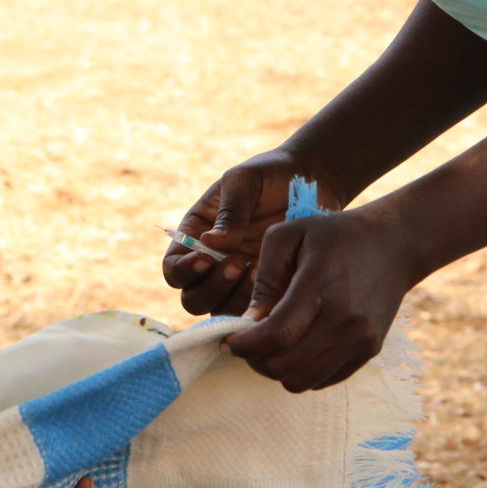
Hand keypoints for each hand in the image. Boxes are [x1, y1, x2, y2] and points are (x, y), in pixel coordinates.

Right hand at [162, 149, 323, 316]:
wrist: (313, 181)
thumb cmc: (272, 175)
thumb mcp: (246, 180)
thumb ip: (230, 209)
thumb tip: (211, 243)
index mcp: (197, 235)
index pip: (173, 267)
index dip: (183, 271)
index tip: (207, 259)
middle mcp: (212, 263)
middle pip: (192, 298)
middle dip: (212, 287)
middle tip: (238, 264)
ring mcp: (239, 281)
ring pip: (221, 313)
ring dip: (236, 300)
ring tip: (261, 272)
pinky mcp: (266, 290)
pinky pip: (254, 312)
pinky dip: (261, 306)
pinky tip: (279, 281)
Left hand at [223, 198, 417, 391]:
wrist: (395, 244)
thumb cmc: (335, 234)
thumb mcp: (290, 234)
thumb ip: (265, 276)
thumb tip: (247, 322)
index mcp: (320, 286)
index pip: (276, 336)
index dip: (245, 346)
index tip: (228, 341)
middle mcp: (344, 321)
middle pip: (285, 367)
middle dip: (255, 359)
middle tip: (247, 342)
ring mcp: (360, 341)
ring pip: (302, 382)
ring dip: (278, 369)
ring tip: (272, 344)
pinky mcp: (368, 352)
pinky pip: (323, 380)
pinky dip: (302, 370)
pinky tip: (298, 344)